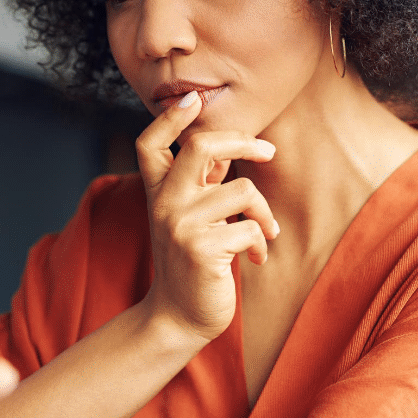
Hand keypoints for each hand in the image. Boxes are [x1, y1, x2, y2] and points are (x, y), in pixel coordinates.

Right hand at [136, 92, 278, 341]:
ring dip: (264, 213)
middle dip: (243, 142)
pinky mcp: (201, 250)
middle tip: (267, 151)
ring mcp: (180, 226)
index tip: (192, 100)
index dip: (169, 119)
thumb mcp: (186, 217)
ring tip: (266, 231)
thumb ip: (199, 184)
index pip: (150, 143)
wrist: (178, 316)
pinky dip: (261, 243)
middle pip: (201, 147)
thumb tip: (228, 146)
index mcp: (157, 192)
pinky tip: (256, 258)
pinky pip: (250, 229)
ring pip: (242, 190)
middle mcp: (163, 204)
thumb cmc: (190, 262)